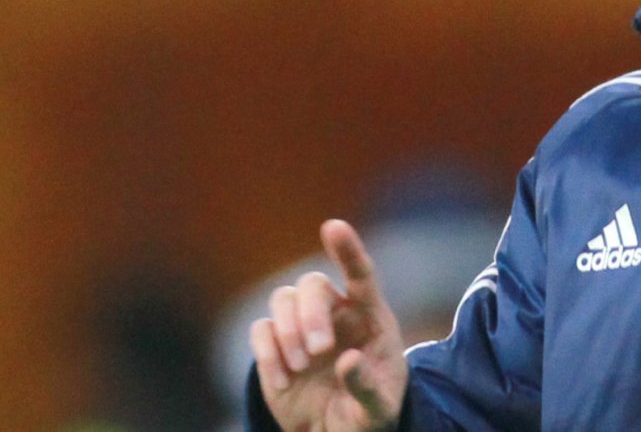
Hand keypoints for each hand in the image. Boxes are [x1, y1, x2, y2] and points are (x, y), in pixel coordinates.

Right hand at [250, 219, 409, 430]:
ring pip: (283, 299)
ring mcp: (302, 326)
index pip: (360, 274)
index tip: (333, 227)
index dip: (347, 249)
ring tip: (301, 367)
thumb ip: (367, 385)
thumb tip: (347, 360)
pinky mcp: (275, 344)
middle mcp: (336, 313)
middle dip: (310, 314)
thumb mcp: (379, 408)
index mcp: (370, 318)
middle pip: (312, 285)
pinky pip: (261, 330)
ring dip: (288, 330)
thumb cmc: (369, 415)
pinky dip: (268, 352)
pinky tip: (285, 381)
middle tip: (317, 351)